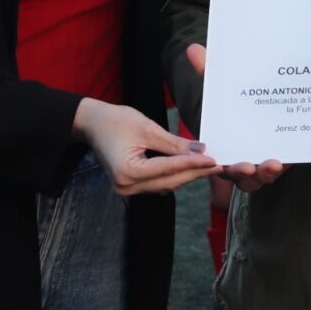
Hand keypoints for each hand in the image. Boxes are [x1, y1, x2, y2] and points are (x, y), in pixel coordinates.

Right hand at [72, 98, 219, 194]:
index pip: (168, 169)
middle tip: (218, 165)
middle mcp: (126, 186)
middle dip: (194, 173)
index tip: (213, 160)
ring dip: (187, 175)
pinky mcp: (131, 185)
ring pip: (165, 184)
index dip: (193, 165)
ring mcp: (127, 189)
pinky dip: (174, 175)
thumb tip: (201, 150)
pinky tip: (191, 167)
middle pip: (169, 181)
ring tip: (209, 166)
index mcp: (127, 172)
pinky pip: (158, 183)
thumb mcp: (148, 128)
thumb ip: (175, 143)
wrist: (92, 123)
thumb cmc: (116, 121)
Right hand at [187, 43, 285, 192]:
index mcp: (223, 147)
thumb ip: (209, 72)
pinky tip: (286, 158)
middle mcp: (241, 158)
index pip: (216, 160)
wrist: (268, 102)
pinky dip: (283, 165)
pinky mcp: (284, 158)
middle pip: (239, 174)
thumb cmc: (237, 103)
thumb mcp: (223, 87)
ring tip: (272, 164)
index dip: (216, 164)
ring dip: (266, 173)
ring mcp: (263, 161)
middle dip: (242, 172)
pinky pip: (282, 167)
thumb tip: (193, 49)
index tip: (219, 163)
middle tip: (246, 166)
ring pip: (262, 175)